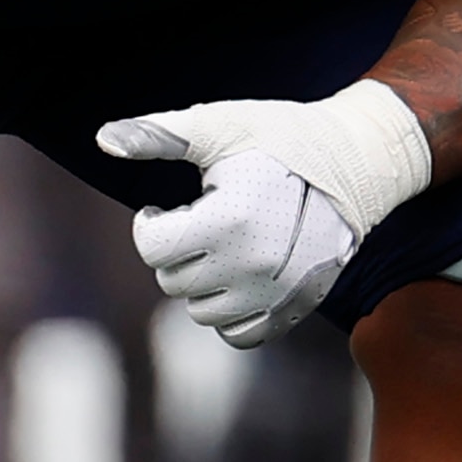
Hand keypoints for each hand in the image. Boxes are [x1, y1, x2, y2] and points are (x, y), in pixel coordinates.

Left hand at [96, 80, 433, 348]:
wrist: (359, 164)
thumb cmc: (282, 139)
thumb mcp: (220, 126)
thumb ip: (159, 136)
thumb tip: (102, 140)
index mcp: (228, 220)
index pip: (152, 248)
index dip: (149, 225)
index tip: (163, 210)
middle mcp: (252, 266)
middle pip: (172, 280)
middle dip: (178, 250)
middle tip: (204, 220)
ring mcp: (275, 294)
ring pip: (200, 312)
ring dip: (201, 282)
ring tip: (225, 246)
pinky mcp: (293, 310)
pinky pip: (237, 335)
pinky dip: (230, 312)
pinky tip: (240, 276)